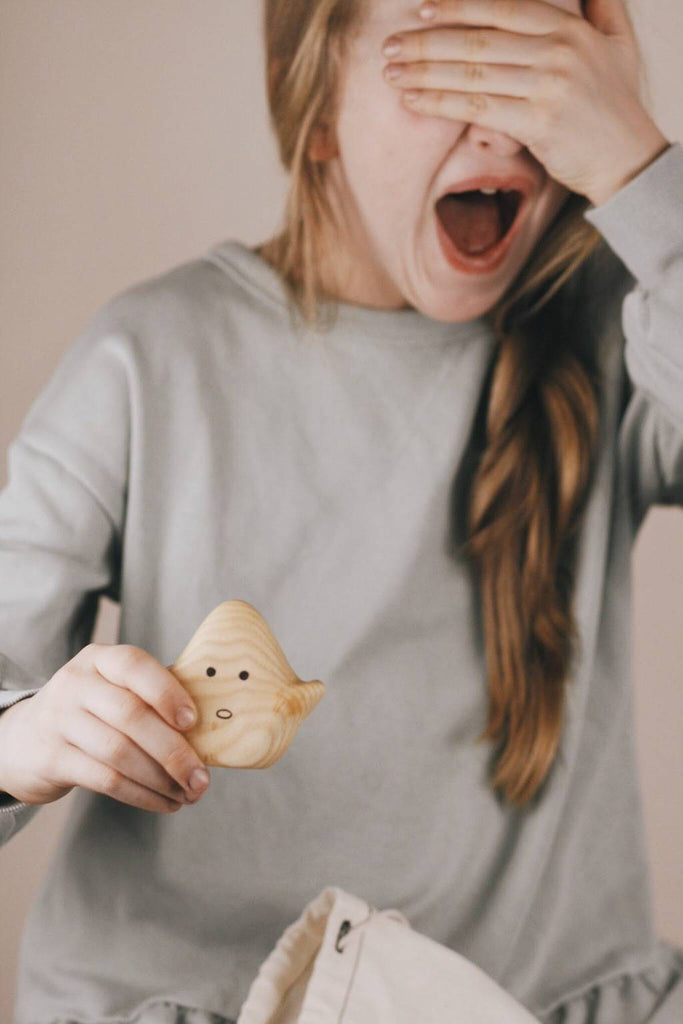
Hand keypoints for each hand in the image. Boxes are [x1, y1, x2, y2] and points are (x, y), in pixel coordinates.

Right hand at [0, 644, 210, 811]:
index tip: (194, 722)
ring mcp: (59, 720)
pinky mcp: (52, 758)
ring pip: (119, 752)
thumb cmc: (90, 712)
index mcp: (99, 659)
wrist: (22, 739)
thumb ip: (151, 696)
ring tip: (188, 795)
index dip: (167, 691)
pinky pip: (105, 779)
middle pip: (131, 715)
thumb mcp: (111, 690)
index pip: (134, 664)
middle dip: (174, 751)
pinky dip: (142, 795)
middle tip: (202, 779)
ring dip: (161, 779)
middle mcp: (75, 684)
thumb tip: (214, 722)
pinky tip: (164, 803)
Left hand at [381, 0, 670, 205]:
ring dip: (425, 71)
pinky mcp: (537, 122)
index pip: (501, 7)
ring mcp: (547, 85)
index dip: (458, 7)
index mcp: (569, 27)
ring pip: (472, 72)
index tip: (422, 9)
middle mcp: (557, 50)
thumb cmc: (616, 104)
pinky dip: (440, 102)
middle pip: (478, 40)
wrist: (628, 158)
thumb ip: (600, 7)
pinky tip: (413, 99)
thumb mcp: (618, 44)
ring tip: (391, 72)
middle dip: (427, 42)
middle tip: (391, 45)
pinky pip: (477, 107)